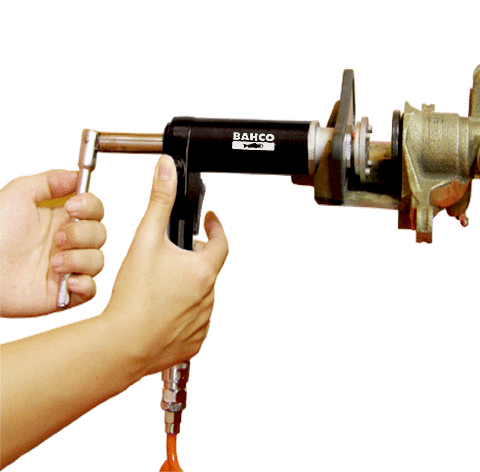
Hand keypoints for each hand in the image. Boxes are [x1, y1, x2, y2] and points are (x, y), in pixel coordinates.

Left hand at [0, 171, 105, 316]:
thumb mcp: (18, 193)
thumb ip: (51, 180)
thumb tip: (77, 176)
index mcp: (59, 219)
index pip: (95, 210)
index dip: (91, 207)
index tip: (73, 207)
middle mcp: (67, 243)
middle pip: (100, 234)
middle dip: (83, 234)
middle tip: (58, 238)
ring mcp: (67, 268)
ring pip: (98, 261)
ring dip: (80, 259)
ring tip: (54, 263)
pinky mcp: (64, 293)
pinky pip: (91, 289)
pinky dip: (84, 284)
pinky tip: (65, 280)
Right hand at [103, 155, 228, 375]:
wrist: (123, 344)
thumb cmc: (134, 298)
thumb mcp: (146, 240)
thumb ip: (159, 202)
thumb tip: (166, 170)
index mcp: (203, 270)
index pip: (221, 242)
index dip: (216, 227)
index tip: (212, 220)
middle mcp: (209, 296)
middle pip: (207, 269)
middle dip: (193, 259)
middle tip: (172, 257)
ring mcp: (202, 321)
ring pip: (199, 296)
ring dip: (185, 288)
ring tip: (159, 287)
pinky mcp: (193, 342)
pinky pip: (192, 323)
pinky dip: (180, 314)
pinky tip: (160, 312)